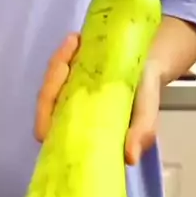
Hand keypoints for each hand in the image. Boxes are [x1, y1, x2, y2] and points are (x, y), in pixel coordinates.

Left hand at [35, 34, 160, 164]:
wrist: (151, 67)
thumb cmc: (143, 98)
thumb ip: (139, 135)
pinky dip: (64, 51)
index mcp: (76, 130)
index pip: (47, 130)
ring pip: (50, 80)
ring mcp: (65, 90)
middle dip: (52, 81)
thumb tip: (130, 158)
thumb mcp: (145, 116)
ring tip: (75, 43)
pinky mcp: (69, 71)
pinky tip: (76, 39)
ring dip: (58, 63)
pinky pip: (58, 63)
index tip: (57, 100)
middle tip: (67, 63)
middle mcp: (66, 112)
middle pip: (45, 102)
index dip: (45, 117)